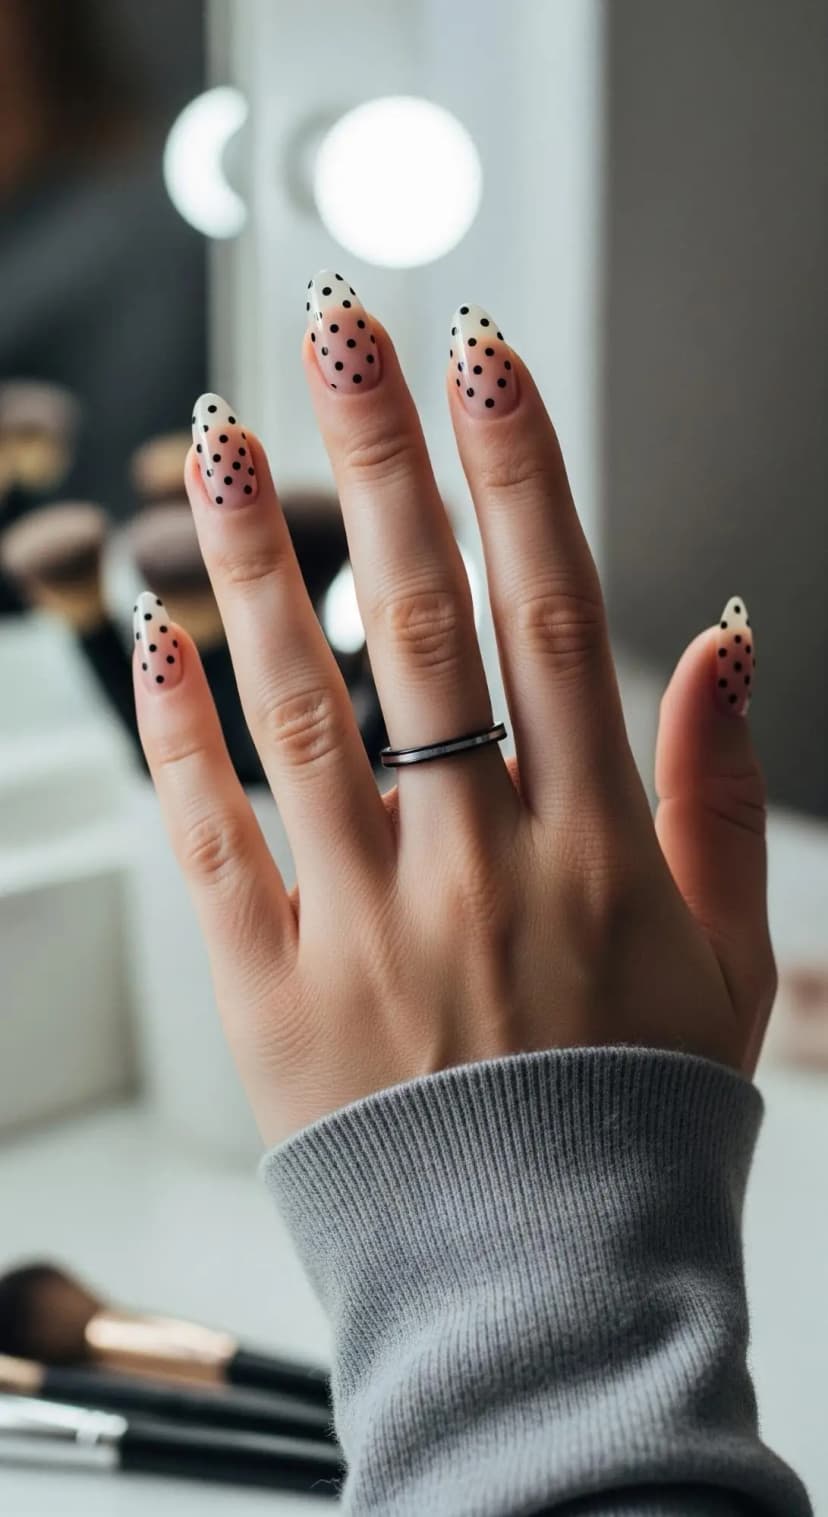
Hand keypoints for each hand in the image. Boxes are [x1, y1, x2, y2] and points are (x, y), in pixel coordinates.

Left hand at [134, 276, 773, 1144]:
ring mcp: (368, 923)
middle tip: (340, 329)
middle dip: (383, 459)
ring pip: (303, 706)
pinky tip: (153, 630)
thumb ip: (721, 790)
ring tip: (221, 437)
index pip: (553, 612)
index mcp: (597, 843)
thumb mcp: (729, 957)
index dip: (517, 471)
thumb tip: (722, 639)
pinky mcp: (274, 991)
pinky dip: (179, 731)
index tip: (480, 358)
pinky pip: (216, 840)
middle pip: (421, 623)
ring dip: (255, 560)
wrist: (549, 1286)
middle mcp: (480, 861)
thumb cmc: (639, 1112)